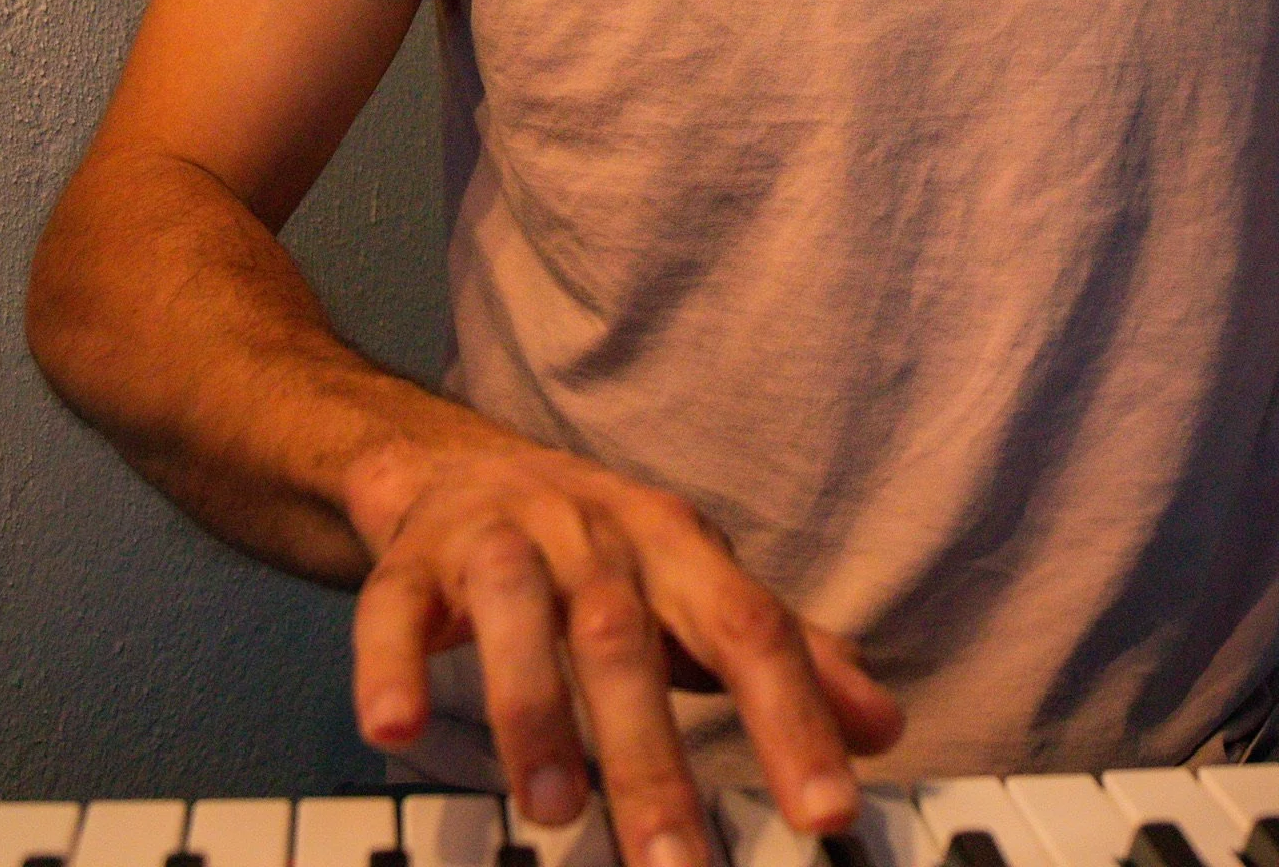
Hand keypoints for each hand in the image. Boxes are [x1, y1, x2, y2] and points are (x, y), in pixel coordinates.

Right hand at [345, 430, 902, 866]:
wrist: (458, 464)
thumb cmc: (600, 547)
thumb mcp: (696, 588)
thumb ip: (788, 656)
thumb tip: (884, 728)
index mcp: (673, 545)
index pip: (746, 628)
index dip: (792, 717)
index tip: (828, 814)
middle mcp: (590, 533)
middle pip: (625, 638)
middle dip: (652, 755)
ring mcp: (497, 540)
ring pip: (516, 615)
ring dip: (533, 711)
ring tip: (554, 811)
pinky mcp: (412, 560)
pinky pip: (394, 607)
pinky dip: (394, 664)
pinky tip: (396, 727)